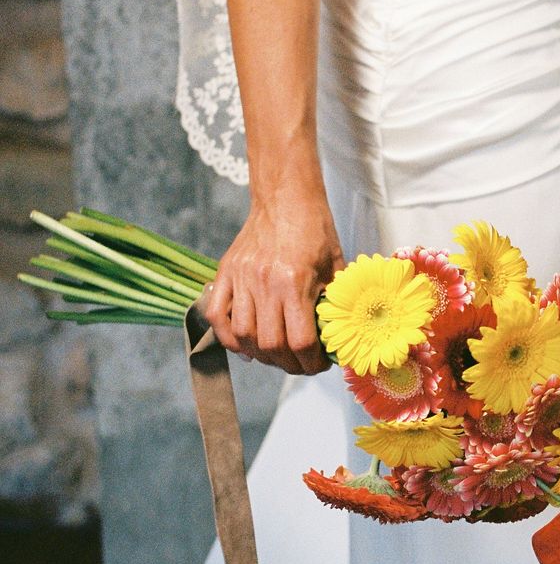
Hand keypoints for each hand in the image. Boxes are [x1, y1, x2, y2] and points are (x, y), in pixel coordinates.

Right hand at [205, 188, 344, 373]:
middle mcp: (264, 282)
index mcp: (295, 282)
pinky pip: (216, 315)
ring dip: (260, 354)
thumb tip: (339, 338)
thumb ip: (335, 303)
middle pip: (270, 344)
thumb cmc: (315, 231)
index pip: (301, 341)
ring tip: (275, 355)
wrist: (286, 198)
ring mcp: (241, 278)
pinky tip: (245, 345)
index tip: (318, 365)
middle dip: (287, 363)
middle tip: (299, 364)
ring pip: (242, 335)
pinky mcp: (225, 272)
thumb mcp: (335, 266)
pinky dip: (228, 337)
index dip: (311, 363)